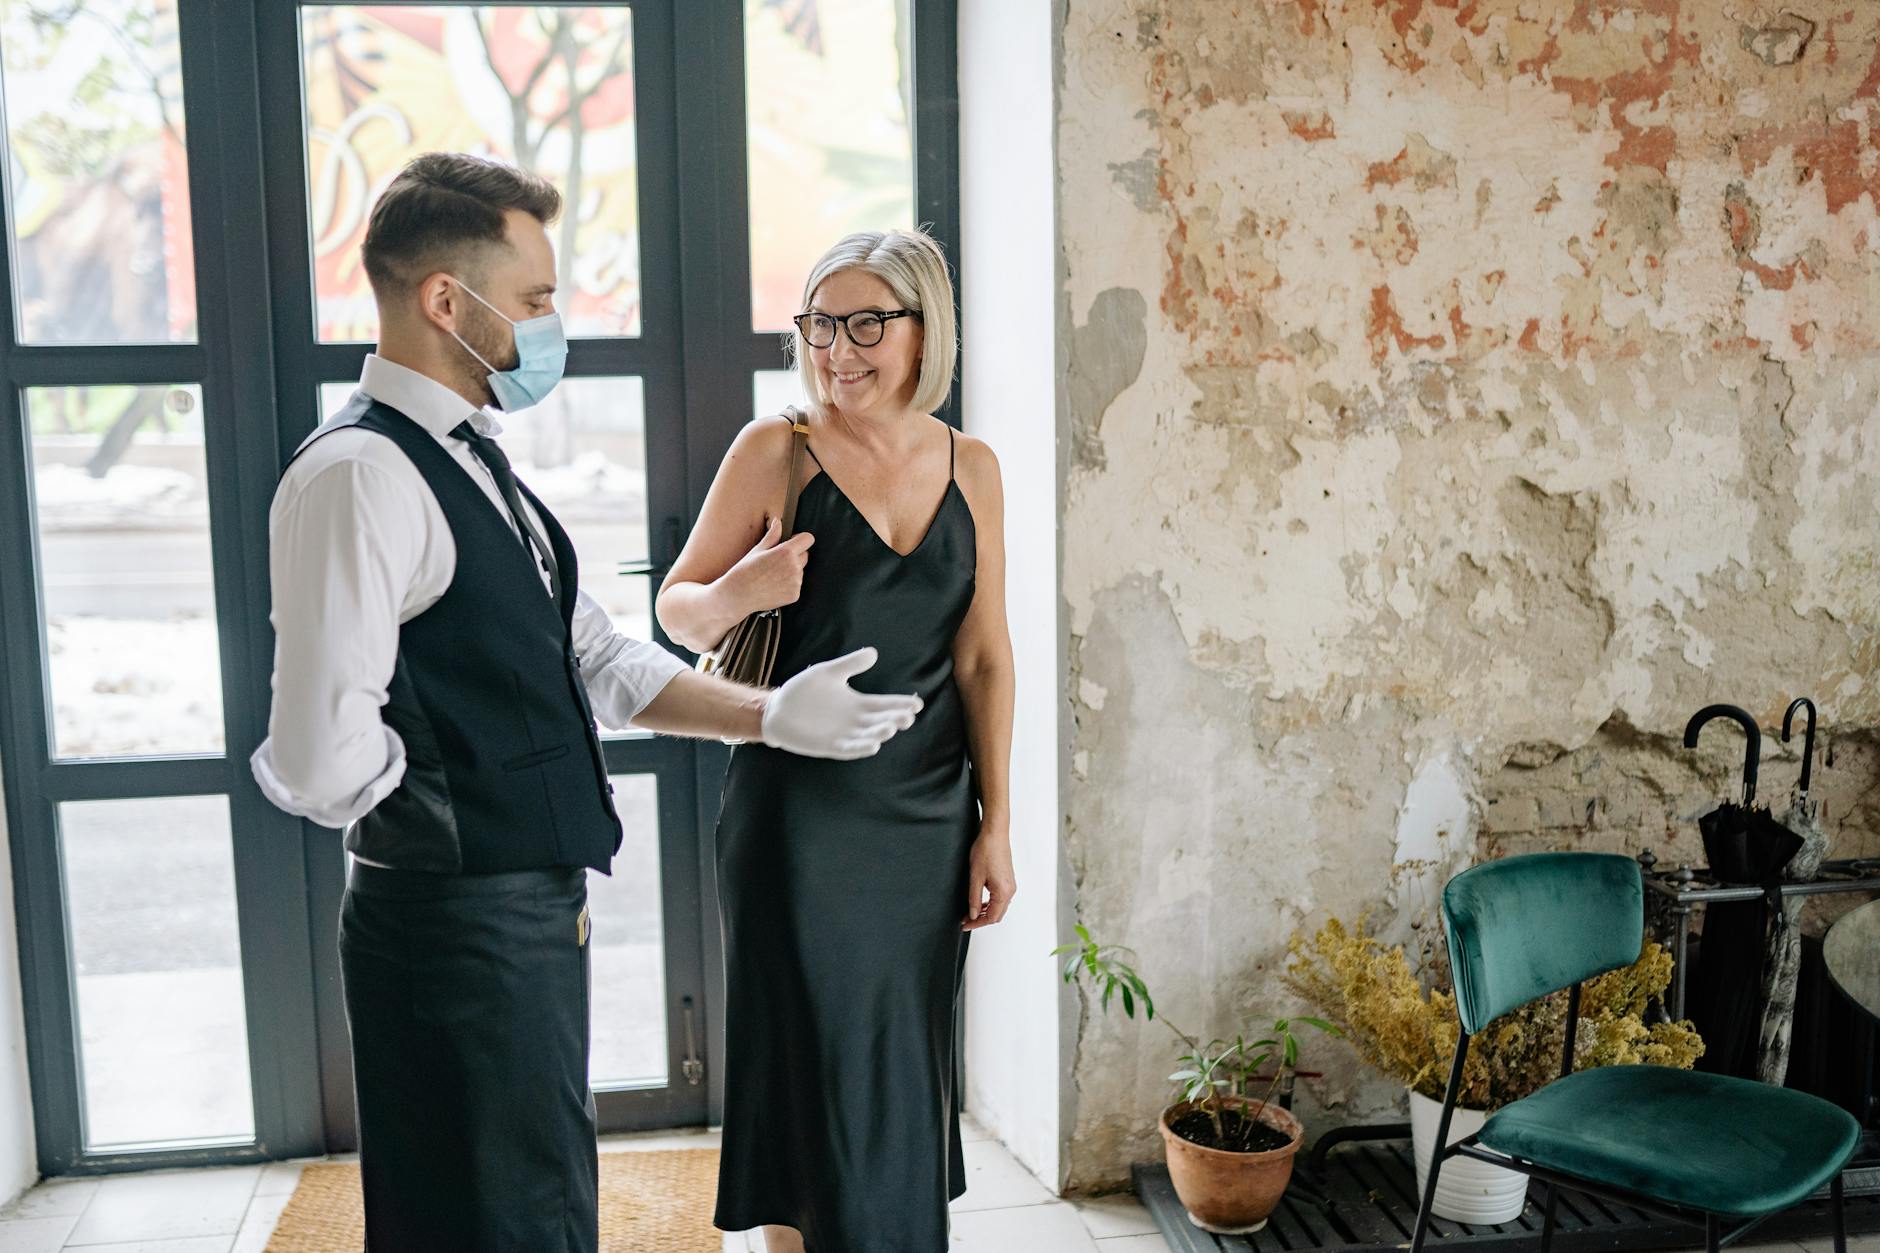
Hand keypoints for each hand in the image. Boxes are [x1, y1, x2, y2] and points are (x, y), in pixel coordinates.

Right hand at [724, 517, 812, 615]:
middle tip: (776, 561)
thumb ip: (772, 535)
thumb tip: (778, 522)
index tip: (792, 542)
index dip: (800, 539)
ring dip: (791, 571)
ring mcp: (795, 582)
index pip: (808, 539)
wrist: (737, 595)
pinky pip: (796, 585)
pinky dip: (788, 585)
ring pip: (800, 571)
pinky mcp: (794, 594)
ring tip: (772, 575)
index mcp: (786, 552)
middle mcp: (794, 567)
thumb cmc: (745, 571)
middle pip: (805, 555)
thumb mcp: (758, 549)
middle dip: (795, 555)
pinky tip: (773, 586)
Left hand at [761, 648, 921, 759]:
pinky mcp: (831, 747)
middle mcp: (855, 721)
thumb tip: (873, 652)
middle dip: (896, 719)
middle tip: (908, 716)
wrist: (777, 708)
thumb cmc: (803, 690)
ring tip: (890, 727)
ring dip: (880, 733)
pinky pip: (849, 749)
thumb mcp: (827, 673)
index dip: (901, 704)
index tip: (917, 703)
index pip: (885, 705)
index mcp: (858, 703)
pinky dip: (860, 748)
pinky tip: (873, 745)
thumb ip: (850, 665)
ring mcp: (844, 735)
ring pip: (868, 736)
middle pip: (881, 721)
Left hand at [962, 824, 1015, 929]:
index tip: (965, 925)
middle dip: (981, 920)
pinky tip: (979, 901)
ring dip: (985, 912)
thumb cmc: (986, 851)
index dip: (977, 924)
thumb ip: (974, 898)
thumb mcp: (975, 877)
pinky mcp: (1007, 880)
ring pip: (999, 907)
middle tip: (965, 921)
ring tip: (969, 912)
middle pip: (996, 915)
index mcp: (1003, 892)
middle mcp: (1010, 891)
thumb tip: (972, 914)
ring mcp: (1010, 885)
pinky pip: (1000, 898)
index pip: (991, 917)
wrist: (995, 834)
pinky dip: (989, 903)